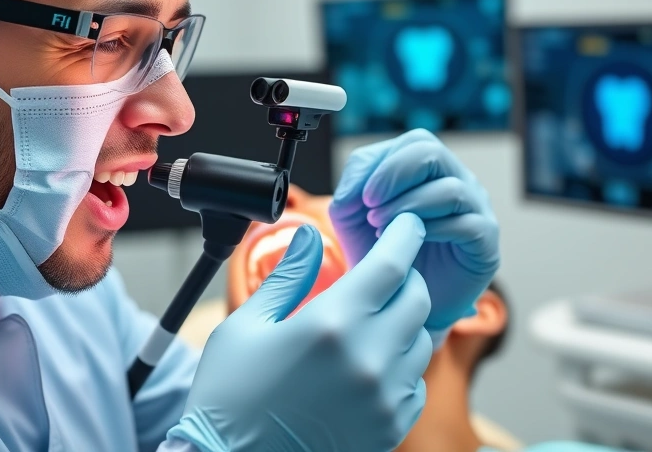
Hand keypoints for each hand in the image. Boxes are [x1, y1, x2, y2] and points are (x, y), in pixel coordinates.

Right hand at [168, 216, 432, 451]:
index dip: (405, 236)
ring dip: (403, 321)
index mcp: (330, 324)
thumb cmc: (230, 395)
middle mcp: (368, 358)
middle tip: (383, 273)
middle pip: (417, 298)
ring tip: (369, 322)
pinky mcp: (390, 427)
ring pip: (422, 339)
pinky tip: (368, 364)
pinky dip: (402, 364)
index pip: (392, 265)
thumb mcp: (248, 325)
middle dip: (405, 277)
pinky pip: (415, 382)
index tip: (407, 224)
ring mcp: (384, 397)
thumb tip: (308, 235)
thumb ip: (287, 275)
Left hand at [329, 129, 499, 336]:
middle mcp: (459, 182)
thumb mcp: (353, 217)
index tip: (359, 195)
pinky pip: (466, 224)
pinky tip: (405, 245)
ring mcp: (477, 211)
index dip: (382, 164)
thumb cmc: (381, 254)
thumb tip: (358, 182)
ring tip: (380, 227)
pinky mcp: (486, 244)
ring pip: (451, 189)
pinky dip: (430, 229)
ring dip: (407, 205)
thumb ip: (350, 189)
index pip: (415, 142)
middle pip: (433, 152)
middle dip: (394, 174)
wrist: (400, 304)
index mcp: (431, 170)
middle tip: (370, 204)